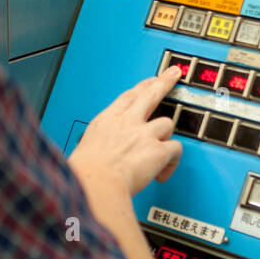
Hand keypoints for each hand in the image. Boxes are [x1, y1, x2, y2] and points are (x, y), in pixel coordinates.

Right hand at [69, 65, 183, 197]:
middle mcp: (126, 123)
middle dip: (164, 82)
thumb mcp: (84, 150)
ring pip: (167, 123)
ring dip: (165, 137)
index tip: (149, 81)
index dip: (141, 87)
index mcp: (106, 121)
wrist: (95, 185)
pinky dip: (171, 162)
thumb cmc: (84, 175)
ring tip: (159, 153)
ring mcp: (144, 134)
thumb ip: (99, 146)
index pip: (128, 97)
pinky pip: (175, 149)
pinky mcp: (158, 150)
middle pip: (150, 95)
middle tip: (174, 74)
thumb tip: (102, 156)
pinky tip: (162, 173)